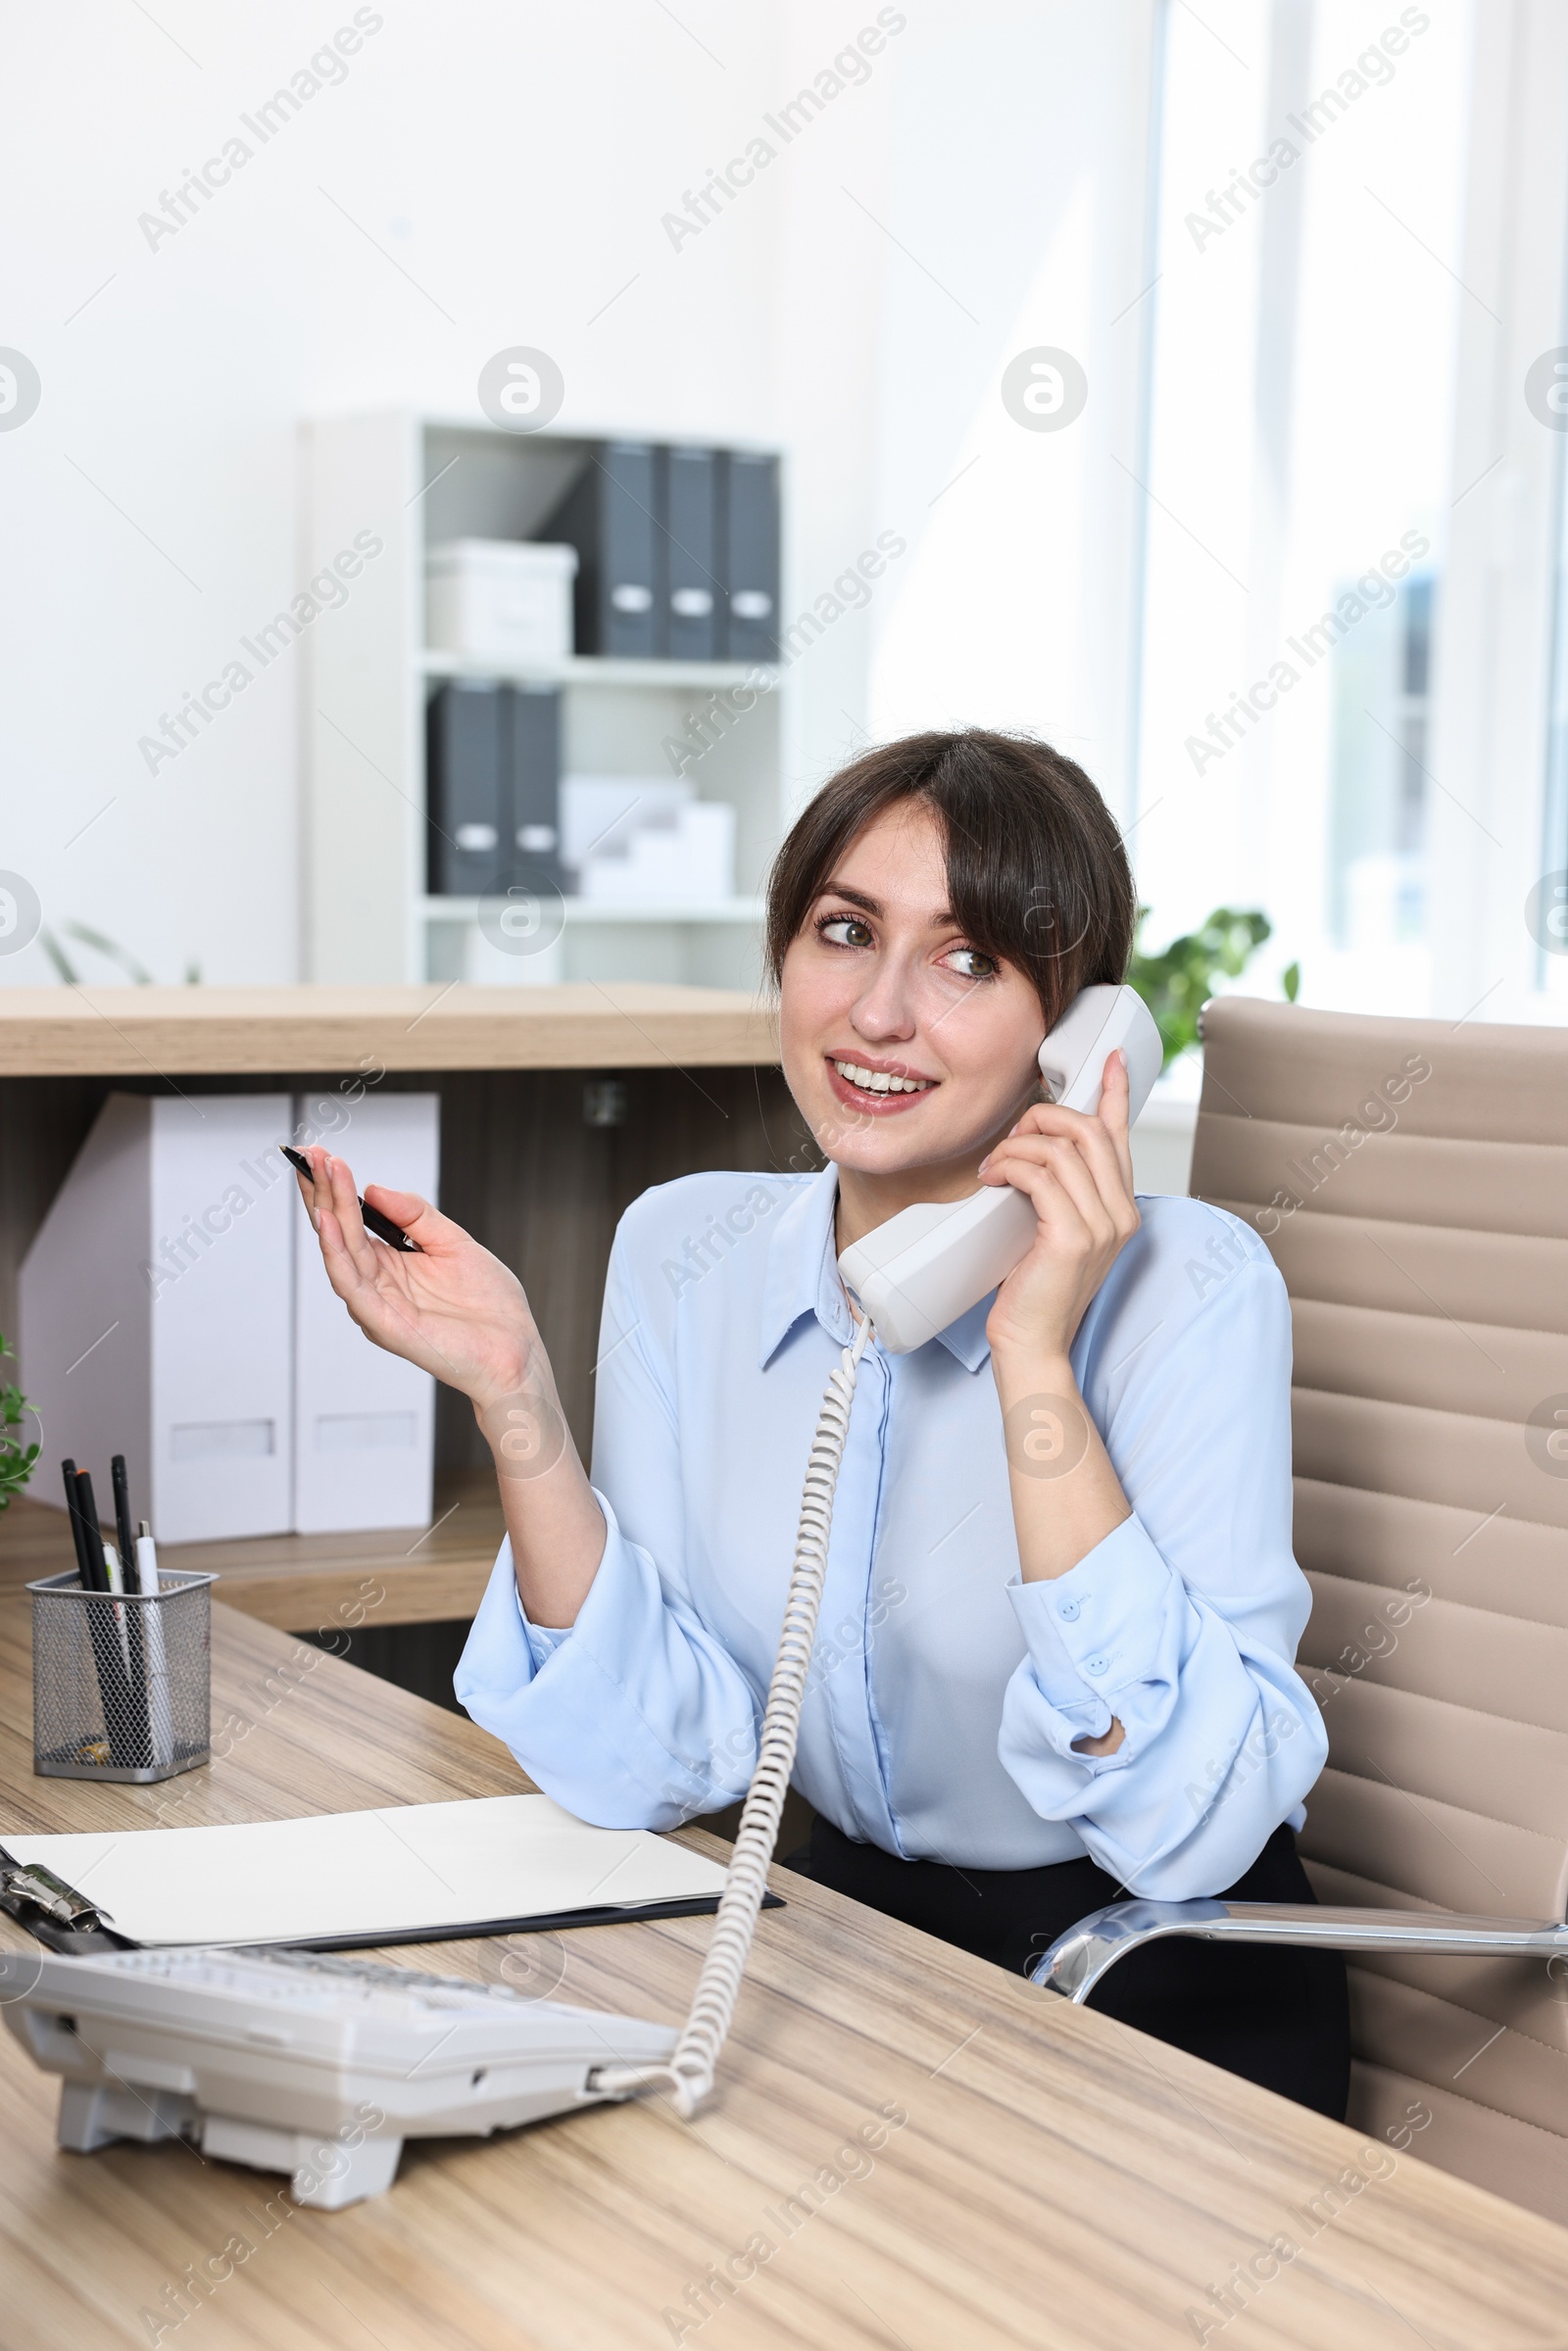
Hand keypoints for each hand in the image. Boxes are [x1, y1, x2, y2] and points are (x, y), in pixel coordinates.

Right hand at [292, 1147, 536, 1411]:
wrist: (515, 1351)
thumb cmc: (489, 1306)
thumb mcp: (454, 1242)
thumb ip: (416, 1215)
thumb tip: (375, 1189)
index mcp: (391, 1263)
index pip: (351, 1220)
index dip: (335, 1188)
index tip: (322, 1154)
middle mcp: (377, 1282)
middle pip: (338, 1232)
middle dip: (323, 1191)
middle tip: (312, 1154)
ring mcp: (377, 1304)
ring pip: (340, 1253)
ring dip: (328, 1212)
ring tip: (320, 1176)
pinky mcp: (384, 1324)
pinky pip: (352, 1285)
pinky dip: (336, 1253)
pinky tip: (330, 1223)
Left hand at [978, 1049, 1139, 1363]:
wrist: (1032, 1344)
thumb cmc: (1035, 1292)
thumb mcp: (1053, 1230)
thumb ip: (1058, 1192)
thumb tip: (1034, 1148)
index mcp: (1122, 1208)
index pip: (1122, 1137)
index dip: (1116, 1093)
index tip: (1112, 1060)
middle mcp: (1121, 1213)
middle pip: (1090, 1131)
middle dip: (1044, 1117)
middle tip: (1012, 1137)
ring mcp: (1102, 1226)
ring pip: (1062, 1148)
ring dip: (1018, 1145)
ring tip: (994, 1166)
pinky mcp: (1073, 1237)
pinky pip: (1040, 1175)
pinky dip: (1010, 1166)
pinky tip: (993, 1178)